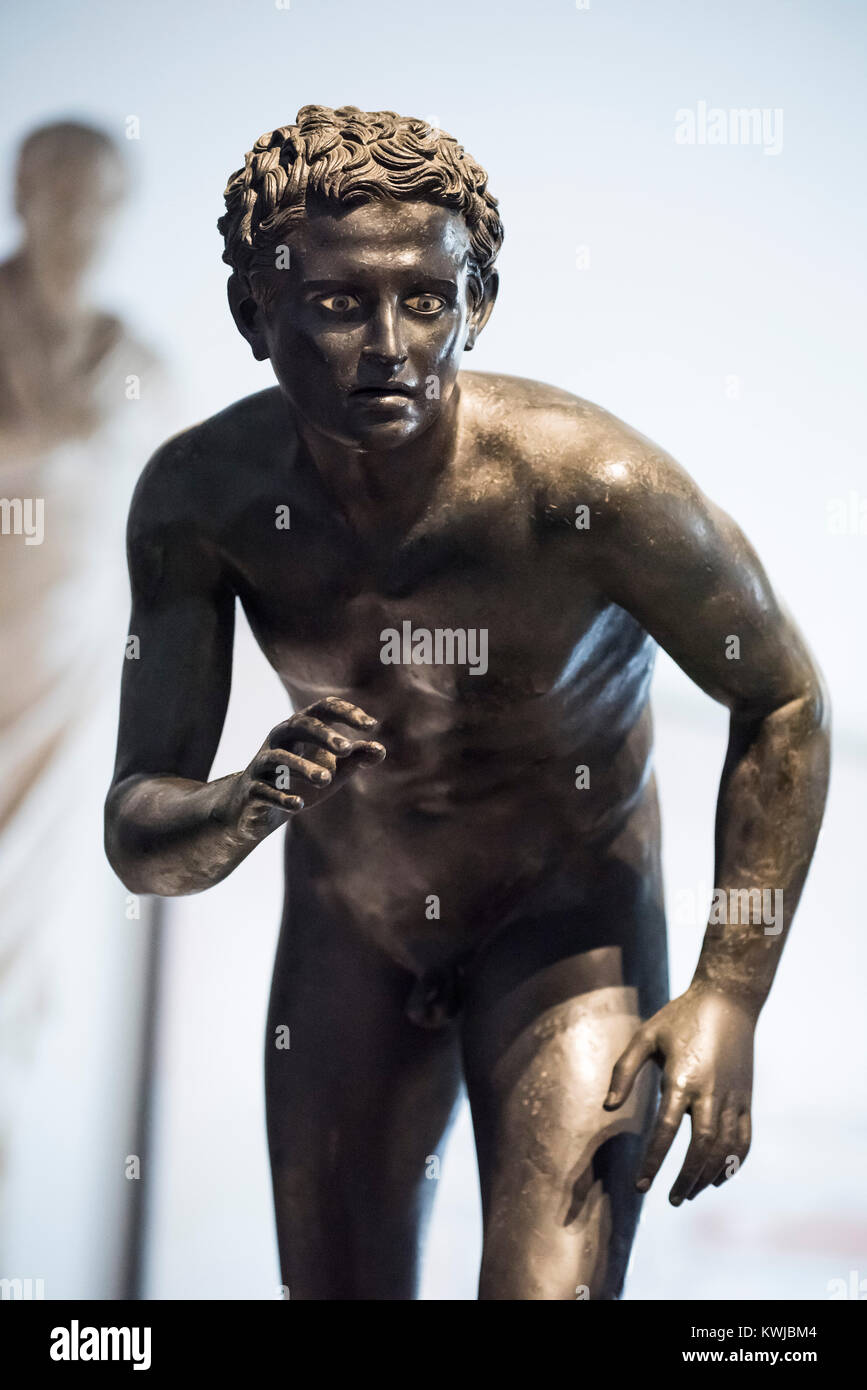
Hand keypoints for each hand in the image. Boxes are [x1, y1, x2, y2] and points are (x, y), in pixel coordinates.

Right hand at [227, 696, 385, 838]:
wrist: (258, 809)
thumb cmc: (300, 780)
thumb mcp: (332, 768)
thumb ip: (355, 758)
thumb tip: (380, 750)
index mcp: (301, 728)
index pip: (324, 709)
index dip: (347, 713)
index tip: (372, 725)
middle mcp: (280, 739)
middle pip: (299, 725)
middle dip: (323, 735)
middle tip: (347, 748)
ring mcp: (263, 764)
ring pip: (278, 757)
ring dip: (303, 767)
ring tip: (326, 780)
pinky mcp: (252, 790)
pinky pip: (264, 790)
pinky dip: (281, 796)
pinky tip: (299, 804)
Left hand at [603, 986, 754, 1204]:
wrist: (727, 1000)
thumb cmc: (679, 1017)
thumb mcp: (645, 1036)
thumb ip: (624, 1070)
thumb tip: (608, 1107)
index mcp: (682, 1078)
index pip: (666, 1130)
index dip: (653, 1161)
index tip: (641, 1185)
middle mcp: (710, 1091)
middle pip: (701, 1147)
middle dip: (686, 1178)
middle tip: (672, 1200)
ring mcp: (733, 1096)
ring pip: (725, 1148)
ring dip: (708, 1176)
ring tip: (690, 1193)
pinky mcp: (746, 1097)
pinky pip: (744, 1138)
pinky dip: (734, 1162)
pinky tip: (719, 1177)